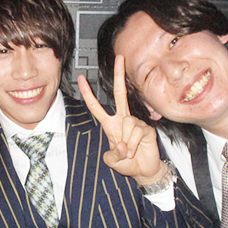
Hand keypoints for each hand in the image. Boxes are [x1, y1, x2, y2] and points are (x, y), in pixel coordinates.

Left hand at [77, 55, 166, 185]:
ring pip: (127, 123)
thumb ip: (112, 155)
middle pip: (120, 93)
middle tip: (119, 57)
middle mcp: (123, 120)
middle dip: (119, 75)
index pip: (96, 107)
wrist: (145, 170)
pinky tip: (136, 149)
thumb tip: (120, 145)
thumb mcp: (113, 161)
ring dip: (125, 143)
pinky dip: (133, 144)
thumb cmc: (127, 163)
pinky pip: (136, 131)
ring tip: (129, 152)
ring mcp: (135, 122)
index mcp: (110, 125)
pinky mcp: (146, 128)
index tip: (81, 79)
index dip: (88, 93)